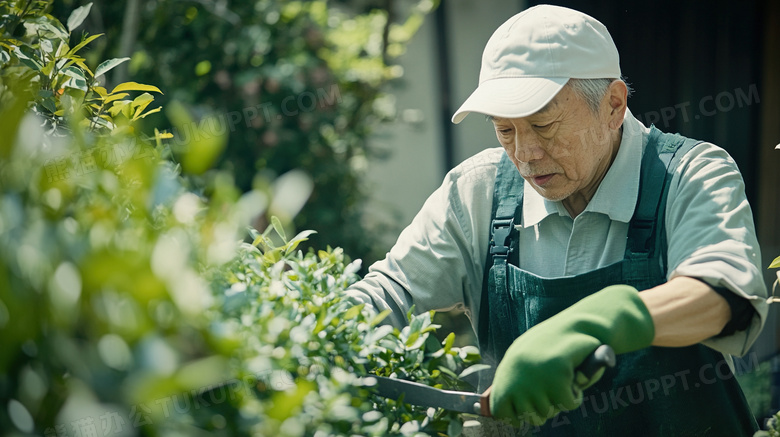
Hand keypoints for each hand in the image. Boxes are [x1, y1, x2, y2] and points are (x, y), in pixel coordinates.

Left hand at [489, 285, 654, 424]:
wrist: (578, 323)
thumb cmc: (554, 345)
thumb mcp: (527, 360)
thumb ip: (517, 384)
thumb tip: (510, 417)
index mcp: (507, 369)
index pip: (500, 410)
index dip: (517, 415)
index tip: (529, 408)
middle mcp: (516, 372)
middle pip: (528, 416)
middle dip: (544, 406)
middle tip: (552, 384)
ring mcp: (535, 374)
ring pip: (549, 412)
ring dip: (560, 399)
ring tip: (563, 376)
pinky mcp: (557, 375)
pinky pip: (568, 404)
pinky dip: (576, 395)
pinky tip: (574, 374)